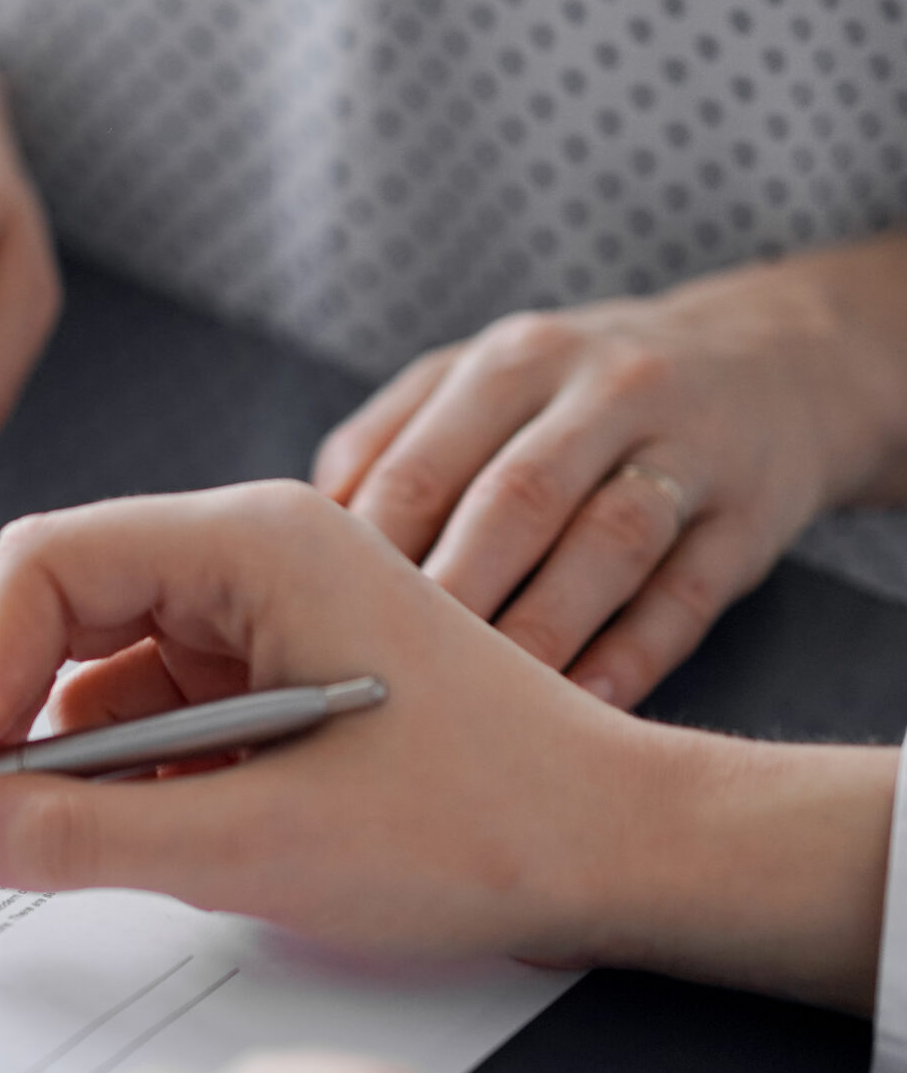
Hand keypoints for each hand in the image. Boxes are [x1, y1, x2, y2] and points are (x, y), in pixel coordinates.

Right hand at [0, 482, 893, 1006]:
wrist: (621, 853)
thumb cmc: (483, 824)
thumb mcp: (255, 847)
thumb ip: (78, 837)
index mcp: (261, 541)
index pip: (50, 567)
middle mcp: (253, 553)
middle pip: (61, 608)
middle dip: (10, 717)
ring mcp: (261, 613)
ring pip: (98, 672)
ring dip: (73, 761)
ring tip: (74, 847)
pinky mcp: (268, 675)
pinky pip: (151, 715)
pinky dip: (127, 781)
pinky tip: (149, 839)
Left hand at [314, 235, 906, 707]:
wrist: (777, 358)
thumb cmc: (576, 399)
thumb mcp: (483, 384)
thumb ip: (386, 450)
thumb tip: (295, 547)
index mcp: (510, 363)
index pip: (418, 467)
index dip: (362, 561)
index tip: (316, 637)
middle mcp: (603, 391)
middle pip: (513, 501)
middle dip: (447, 598)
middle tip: (389, 684)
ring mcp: (690, 447)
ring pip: (609, 544)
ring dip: (540, 633)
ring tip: (479, 714)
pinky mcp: (753, 512)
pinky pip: (688, 594)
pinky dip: (632, 657)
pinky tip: (578, 708)